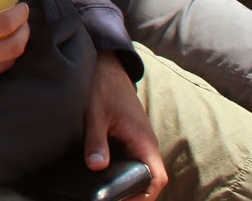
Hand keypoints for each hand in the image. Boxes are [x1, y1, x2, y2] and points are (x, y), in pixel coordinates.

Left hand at [81, 52, 165, 200]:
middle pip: (148, 180)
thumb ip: (96, 140)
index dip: (145, 196)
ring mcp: (139, 142)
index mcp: (143, 140)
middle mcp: (146, 144)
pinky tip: (104, 175)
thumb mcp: (95, 113)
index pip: (156, 179)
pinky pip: (130, 161)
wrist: (106, 64)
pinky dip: (120, 171)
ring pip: (139, 171)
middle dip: (133, 194)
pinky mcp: (129, 138)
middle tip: (110, 199)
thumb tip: (97, 166)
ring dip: (126, 182)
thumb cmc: (103, 85)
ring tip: (106, 192)